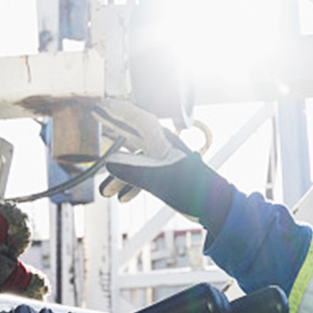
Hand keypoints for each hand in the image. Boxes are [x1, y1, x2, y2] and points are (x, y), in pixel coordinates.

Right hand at [93, 100, 234, 229]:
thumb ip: (132, 171)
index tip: (102, 105)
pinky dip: (132, 184)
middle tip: (97, 117)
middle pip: (134, 132)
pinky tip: (124, 198)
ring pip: (135, 159)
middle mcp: (163, 147)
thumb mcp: (159, 180)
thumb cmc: (194, 190)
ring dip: (119, 174)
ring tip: (105, 191)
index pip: (137, 118)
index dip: (118, 110)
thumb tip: (109, 163)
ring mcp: (165, 161)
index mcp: (162, 141)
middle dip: (114, 128)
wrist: (216, 206)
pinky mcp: (168, 175)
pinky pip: (144, 174)